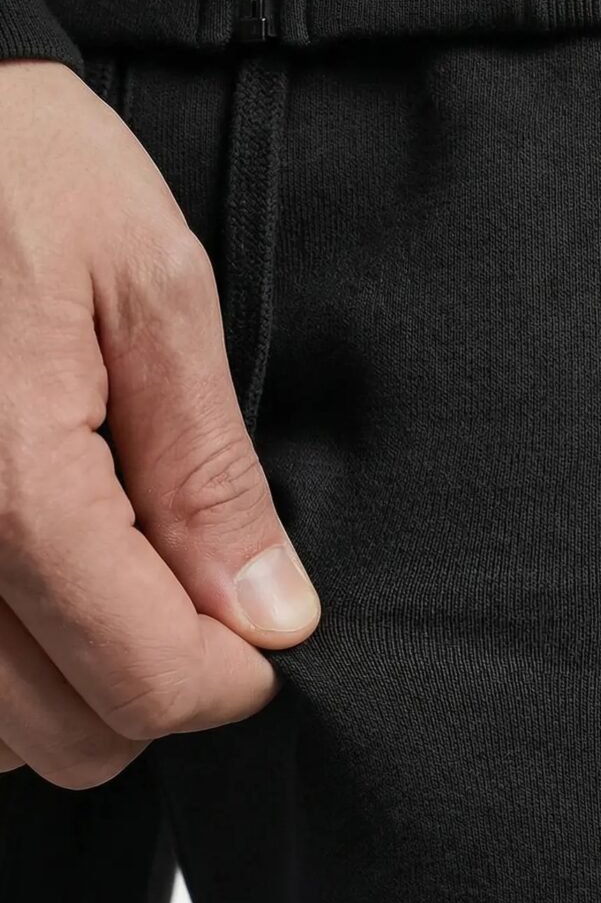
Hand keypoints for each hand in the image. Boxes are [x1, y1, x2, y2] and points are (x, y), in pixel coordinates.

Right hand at [0, 58, 319, 788]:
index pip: (149, 683)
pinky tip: (23, 588)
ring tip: (94, 579)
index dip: (232, 679)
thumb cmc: (7, 163)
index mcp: (14, 493)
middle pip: (69, 740)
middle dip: (150, 688)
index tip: (262, 633)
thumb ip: (209, 470)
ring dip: (60, 690)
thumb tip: (272, 614)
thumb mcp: (147, 285)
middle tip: (182, 596)